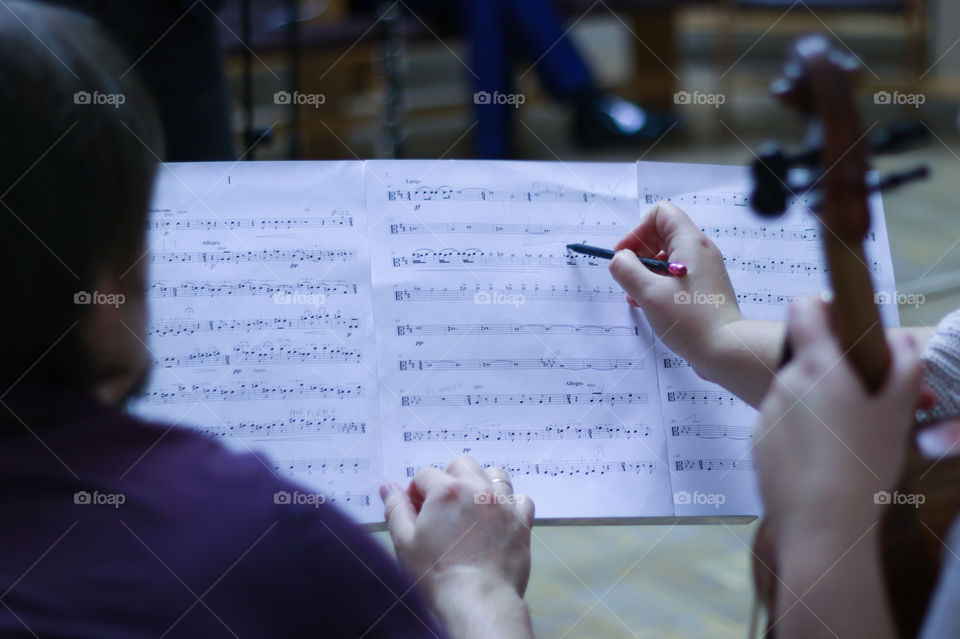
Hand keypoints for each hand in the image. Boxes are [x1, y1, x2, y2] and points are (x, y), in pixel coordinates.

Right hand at [380, 456, 533, 636]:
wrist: (478, 600)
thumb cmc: (439, 574)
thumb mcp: (405, 542)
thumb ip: (396, 509)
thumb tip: (388, 488)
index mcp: (447, 490)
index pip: (425, 474)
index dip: (416, 492)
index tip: (417, 511)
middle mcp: (478, 489)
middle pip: (461, 465)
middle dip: (448, 478)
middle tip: (442, 506)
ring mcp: (503, 504)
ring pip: (495, 475)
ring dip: (481, 484)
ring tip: (471, 506)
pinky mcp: (521, 522)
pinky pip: (521, 499)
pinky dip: (510, 504)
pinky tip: (498, 518)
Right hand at [609, 201, 741, 375]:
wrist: (725, 350)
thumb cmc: (690, 321)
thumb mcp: (649, 293)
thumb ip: (627, 270)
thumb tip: (619, 260)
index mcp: (690, 243)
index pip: (661, 214)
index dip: (638, 230)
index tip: (625, 256)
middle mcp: (700, 252)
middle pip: (662, 234)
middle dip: (639, 252)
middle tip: (627, 276)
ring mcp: (704, 271)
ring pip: (668, 257)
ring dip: (646, 271)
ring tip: (636, 295)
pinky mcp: (704, 289)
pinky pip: (676, 276)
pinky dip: (658, 284)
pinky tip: (649, 304)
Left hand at [754, 297, 923, 544]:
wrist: (820, 524)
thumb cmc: (863, 464)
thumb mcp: (897, 412)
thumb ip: (904, 368)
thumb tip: (901, 340)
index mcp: (817, 366)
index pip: (805, 309)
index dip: (820, 305)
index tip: (837, 316)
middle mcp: (784, 382)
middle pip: (804, 358)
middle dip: (831, 371)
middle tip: (861, 399)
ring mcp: (767, 412)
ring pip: (794, 395)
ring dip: (816, 405)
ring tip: (846, 439)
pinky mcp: (757, 442)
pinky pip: (782, 426)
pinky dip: (800, 434)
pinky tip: (823, 460)